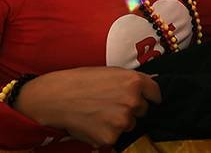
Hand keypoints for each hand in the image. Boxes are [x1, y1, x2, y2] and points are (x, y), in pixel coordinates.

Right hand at [14, 67, 160, 147]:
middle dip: (131, 108)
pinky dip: (105, 133)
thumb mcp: (109, 72)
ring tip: (98, 112)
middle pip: (143, 110)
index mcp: (134, 81)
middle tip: (109, 103)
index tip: (146, 99)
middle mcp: (132, 101)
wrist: (55, 97)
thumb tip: (149, 87)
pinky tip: (92, 123)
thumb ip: (130, 80)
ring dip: (118, 122)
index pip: (156, 93)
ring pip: (129, 125)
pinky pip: (115, 137)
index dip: (150, 96)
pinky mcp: (111, 137)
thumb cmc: (79, 81)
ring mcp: (122, 121)